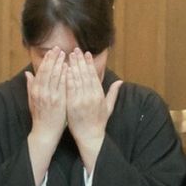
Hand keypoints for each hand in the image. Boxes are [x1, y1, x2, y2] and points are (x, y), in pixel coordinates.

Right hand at [25, 48, 67, 145]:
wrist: (45, 131)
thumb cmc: (39, 116)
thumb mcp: (31, 100)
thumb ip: (30, 86)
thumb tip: (28, 73)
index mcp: (35, 90)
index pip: (41, 71)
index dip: (47, 60)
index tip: (52, 51)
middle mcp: (42, 92)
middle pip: (48, 71)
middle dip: (54, 59)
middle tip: (59, 49)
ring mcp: (51, 97)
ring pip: (56, 77)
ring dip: (60, 64)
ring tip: (65, 55)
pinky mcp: (60, 102)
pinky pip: (63, 86)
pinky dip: (65, 76)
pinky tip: (69, 69)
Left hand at [65, 50, 120, 170]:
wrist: (90, 136)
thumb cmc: (99, 122)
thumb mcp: (108, 107)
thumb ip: (113, 93)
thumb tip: (120, 82)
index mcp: (99, 95)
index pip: (94, 75)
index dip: (90, 63)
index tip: (86, 53)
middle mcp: (91, 96)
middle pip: (85, 75)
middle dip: (80, 61)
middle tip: (75, 50)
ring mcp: (82, 100)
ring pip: (77, 79)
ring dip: (73, 66)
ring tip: (69, 56)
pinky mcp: (72, 105)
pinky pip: (69, 89)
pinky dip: (67, 78)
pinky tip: (64, 70)